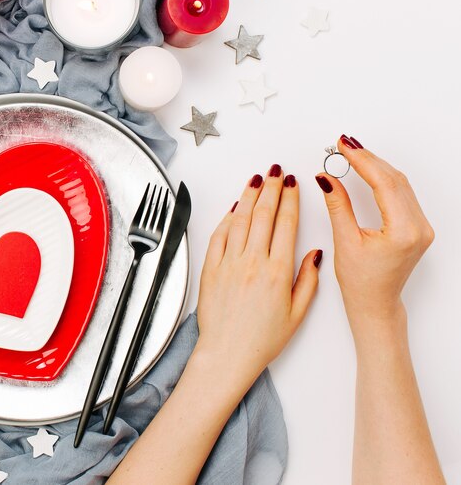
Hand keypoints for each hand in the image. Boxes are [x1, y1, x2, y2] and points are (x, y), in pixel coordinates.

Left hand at [194, 166, 321, 398]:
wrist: (227, 354)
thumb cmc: (261, 339)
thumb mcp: (297, 314)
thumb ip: (308, 280)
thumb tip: (315, 253)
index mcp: (278, 272)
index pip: (286, 224)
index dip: (290, 199)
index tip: (293, 183)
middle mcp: (253, 262)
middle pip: (263, 215)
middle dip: (271, 189)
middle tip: (276, 172)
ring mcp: (229, 263)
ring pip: (240, 219)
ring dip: (249, 196)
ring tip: (256, 180)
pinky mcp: (211, 268)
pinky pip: (219, 235)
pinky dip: (226, 217)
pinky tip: (234, 206)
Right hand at [315, 136, 433, 328]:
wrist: (375, 303)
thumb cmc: (361, 282)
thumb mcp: (345, 241)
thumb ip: (338, 205)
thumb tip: (327, 178)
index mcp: (404, 232)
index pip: (384, 184)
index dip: (362, 161)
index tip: (343, 147)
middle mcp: (419, 227)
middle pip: (394, 179)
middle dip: (368, 158)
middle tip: (344, 144)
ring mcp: (421, 226)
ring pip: (400, 183)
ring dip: (376, 165)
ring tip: (352, 152)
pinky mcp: (416, 225)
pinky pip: (402, 192)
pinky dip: (383, 177)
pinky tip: (368, 168)